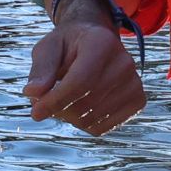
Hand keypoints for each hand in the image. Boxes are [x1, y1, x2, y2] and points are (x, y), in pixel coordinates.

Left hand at [25, 0, 144, 133]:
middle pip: (86, 103)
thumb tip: (32, 93)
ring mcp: (135, 83)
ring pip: (93, 119)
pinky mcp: (137, 101)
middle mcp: (124, 62)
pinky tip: (78, 107)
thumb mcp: (48, 48)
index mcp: (102, 42)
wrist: (95, 43)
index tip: (35, 112)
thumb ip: (40, 69)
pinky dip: (83, 124)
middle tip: (44, 103)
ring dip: (69, 118)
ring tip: (62, 100)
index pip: (80, 82)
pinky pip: (103, 128)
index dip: (55, 101)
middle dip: (58, 110)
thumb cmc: (67, 45)